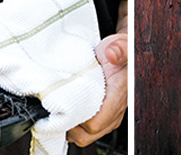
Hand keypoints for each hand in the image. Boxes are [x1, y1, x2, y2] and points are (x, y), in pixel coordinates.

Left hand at [67, 32, 127, 146]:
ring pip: (88, 136)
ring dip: (73, 127)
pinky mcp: (106, 115)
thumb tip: (112, 53)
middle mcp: (116, 110)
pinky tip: (70, 111)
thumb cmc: (119, 49)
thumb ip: (118, 49)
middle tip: (57, 112)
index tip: (61, 109)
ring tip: (62, 111)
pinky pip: (90, 130)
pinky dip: (77, 125)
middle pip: (88, 135)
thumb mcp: (118, 44)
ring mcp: (111, 115)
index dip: (75, 121)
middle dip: (70, 127)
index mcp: (118, 96)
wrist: (123, 51)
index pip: (94, 124)